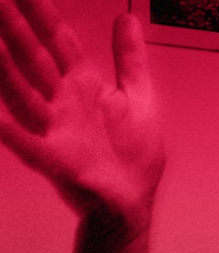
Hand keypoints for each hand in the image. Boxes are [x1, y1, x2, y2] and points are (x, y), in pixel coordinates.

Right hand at [0, 1, 162, 232]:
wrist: (134, 202)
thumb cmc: (133, 156)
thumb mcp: (139, 98)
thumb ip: (130, 60)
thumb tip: (126, 19)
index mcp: (85, 86)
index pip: (58, 42)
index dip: (42, 15)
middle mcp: (64, 104)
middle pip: (34, 61)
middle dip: (14, 31)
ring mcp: (57, 131)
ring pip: (23, 95)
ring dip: (4, 71)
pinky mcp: (57, 161)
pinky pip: (29, 144)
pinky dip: (11, 132)